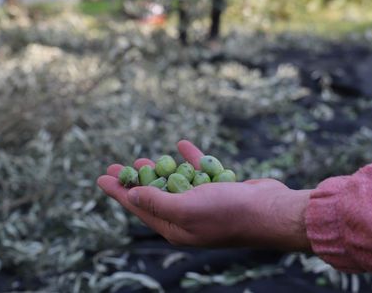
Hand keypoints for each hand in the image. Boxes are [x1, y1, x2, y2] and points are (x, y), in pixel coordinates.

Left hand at [97, 140, 311, 250]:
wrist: (271, 210)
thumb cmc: (227, 212)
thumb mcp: (186, 208)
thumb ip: (157, 202)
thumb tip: (131, 196)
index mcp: (175, 228)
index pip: (139, 208)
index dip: (118, 192)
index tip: (101, 177)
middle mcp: (187, 217)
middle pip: (154, 195)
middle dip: (135, 180)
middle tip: (118, 165)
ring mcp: (205, 204)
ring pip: (175, 184)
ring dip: (160, 170)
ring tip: (143, 159)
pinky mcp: (220, 190)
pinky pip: (199, 172)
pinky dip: (190, 159)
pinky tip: (181, 145)